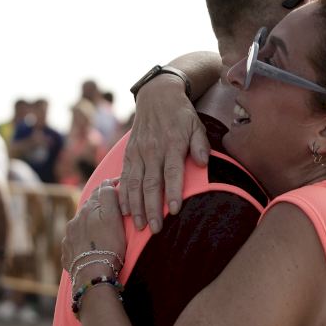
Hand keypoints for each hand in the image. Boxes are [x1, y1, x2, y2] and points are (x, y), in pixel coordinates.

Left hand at [62, 179, 126, 281]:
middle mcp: (75, 221)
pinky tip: (90, 247)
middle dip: (99, 207)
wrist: (93, 273)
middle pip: (89, 208)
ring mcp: (69, 238)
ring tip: (101, 232)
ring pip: (80, 225)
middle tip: (112, 211)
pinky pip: (75, 243)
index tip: (120, 187)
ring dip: (90, 225)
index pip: (100, 191)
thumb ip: (109, 197)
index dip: (111, 187)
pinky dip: (83, 242)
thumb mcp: (113, 217)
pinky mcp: (67, 253)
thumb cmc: (109, 246)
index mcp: (88, 209)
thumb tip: (107, 183)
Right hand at [118, 76, 209, 232]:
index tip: (174, 210)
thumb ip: (199, 145)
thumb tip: (203, 162)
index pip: (172, 172)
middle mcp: (152, 150)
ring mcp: (138, 152)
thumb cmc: (181, 115)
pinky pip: (124, 177)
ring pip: (134, 183)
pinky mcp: (129, 154)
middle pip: (150, 183)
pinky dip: (123, 195)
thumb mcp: (196, 125)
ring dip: (136, 206)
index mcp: (172, 144)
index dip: (172, 191)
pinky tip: (124, 211)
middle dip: (152, 208)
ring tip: (138, 226)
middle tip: (155, 229)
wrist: (157, 95)